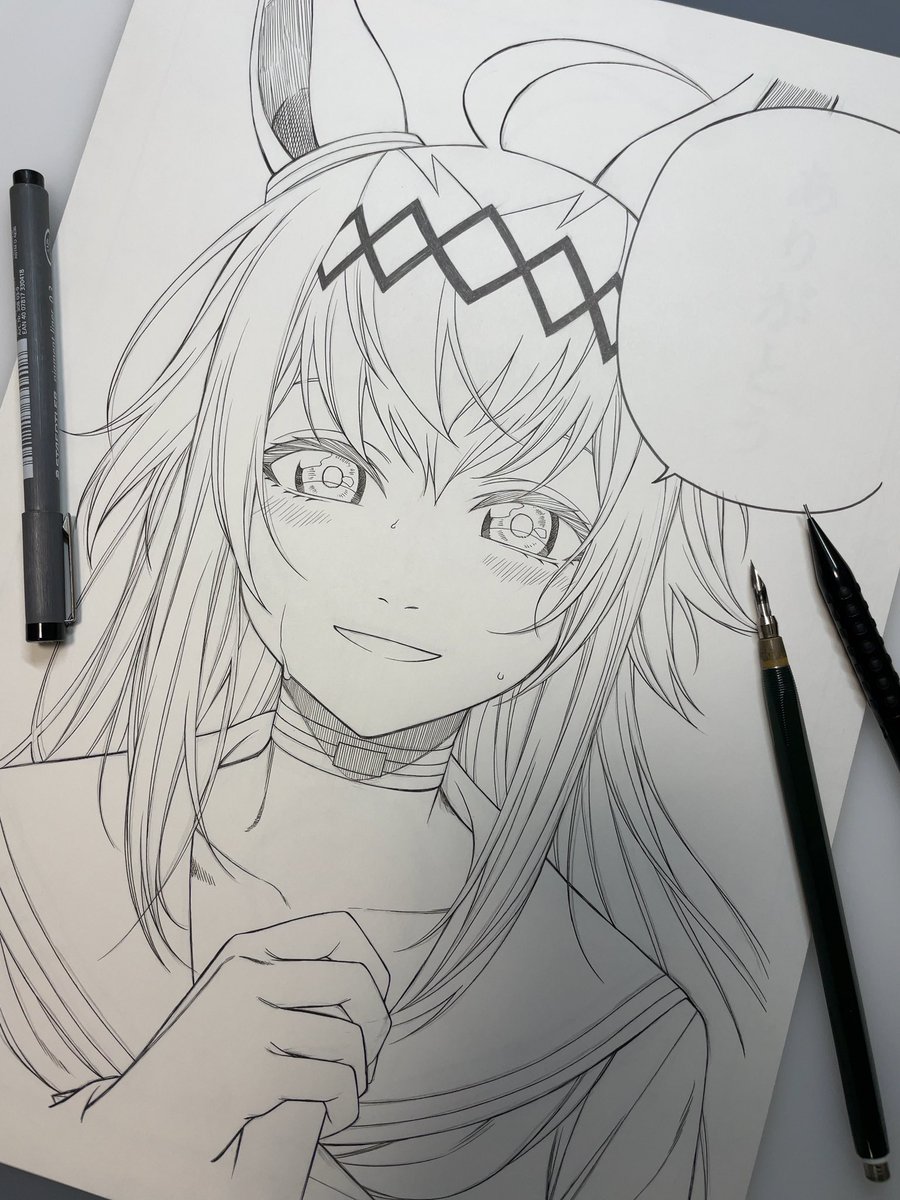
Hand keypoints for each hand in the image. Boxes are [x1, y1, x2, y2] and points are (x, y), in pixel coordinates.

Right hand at [86, 912, 390, 1184]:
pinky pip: (333, 1081)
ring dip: (363, 1074)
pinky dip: (347, 1105)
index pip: (342, 929)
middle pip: (358, 981)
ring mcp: (249, 1022)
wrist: (137, 1119)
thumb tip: (369, 968)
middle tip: (369, 1055)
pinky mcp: (252, 1073)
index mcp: (248, 950)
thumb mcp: (235, 994)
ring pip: (349, 1038)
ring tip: (349, 1091)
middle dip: (379, 1024)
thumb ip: (284, 974)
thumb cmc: (199, 1061)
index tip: (373, 1001)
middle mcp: (249, 975)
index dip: (374, 964)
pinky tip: (337, 1116)